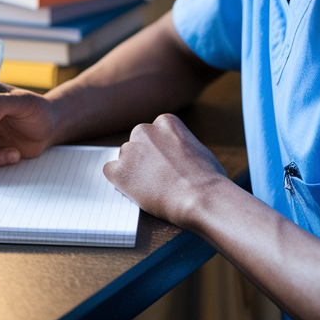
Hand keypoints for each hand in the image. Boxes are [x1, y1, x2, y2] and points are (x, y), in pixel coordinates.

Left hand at [102, 113, 229, 227]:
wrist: (202, 197)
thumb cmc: (209, 179)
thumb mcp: (199, 150)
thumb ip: (181, 147)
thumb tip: (177, 155)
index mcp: (165, 122)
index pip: (153, 134)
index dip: (159, 152)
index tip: (166, 164)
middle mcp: (144, 130)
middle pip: (137, 145)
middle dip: (144, 160)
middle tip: (158, 179)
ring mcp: (130, 150)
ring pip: (125, 159)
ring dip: (134, 172)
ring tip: (153, 189)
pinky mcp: (119, 170)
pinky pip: (110, 172)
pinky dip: (119, 182)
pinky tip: (135, 191)